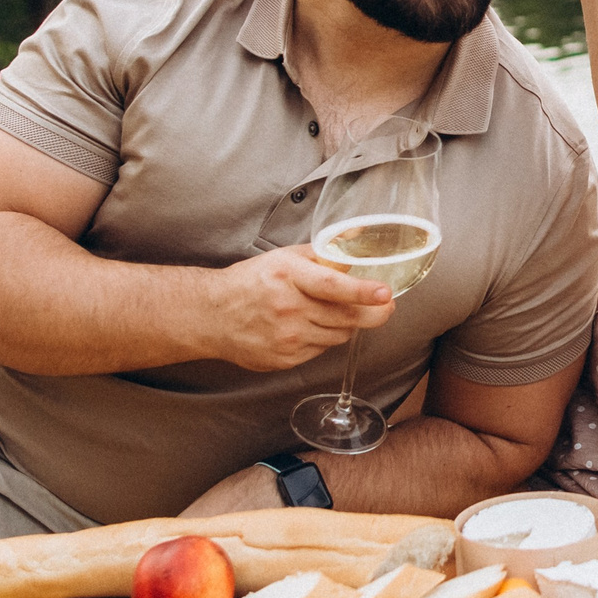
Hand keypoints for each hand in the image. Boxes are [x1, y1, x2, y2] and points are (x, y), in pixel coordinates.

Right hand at [205, 244, 394, 370]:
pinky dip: (323, 338)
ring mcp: (287, 337)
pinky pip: (321, 350)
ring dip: (345, 324)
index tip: (385, 294)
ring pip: (339, 335)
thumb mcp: (284, 258)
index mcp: (288, 277)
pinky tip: (308, 327)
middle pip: (345, 317)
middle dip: (373, 312)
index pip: (331, 286)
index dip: (362, 291)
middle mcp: (288, 308)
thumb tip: (355, 238)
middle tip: (384, 305)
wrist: (213, 315)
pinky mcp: (285, 359)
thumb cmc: (251, 283)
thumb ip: (323, 252)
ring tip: (329, 312)